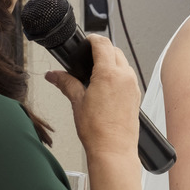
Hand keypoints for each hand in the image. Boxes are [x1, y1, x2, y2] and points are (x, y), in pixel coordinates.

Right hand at [46, 35, 141, 160]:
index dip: (93, 39)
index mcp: (109, 74)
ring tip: (96, 73)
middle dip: (103, 50)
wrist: (114, 150)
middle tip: (88, 57)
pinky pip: (128, 77)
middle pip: (115, 51)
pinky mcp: (136, 96)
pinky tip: (107, 87)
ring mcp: (133, 86)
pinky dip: (119, 75)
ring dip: (112, 62)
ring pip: (124, 63)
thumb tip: (54, 75)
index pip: (103, 44)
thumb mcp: (77, 102)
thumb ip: (66, 83)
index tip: (87, 40)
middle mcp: (125, 77)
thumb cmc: (97, 130)